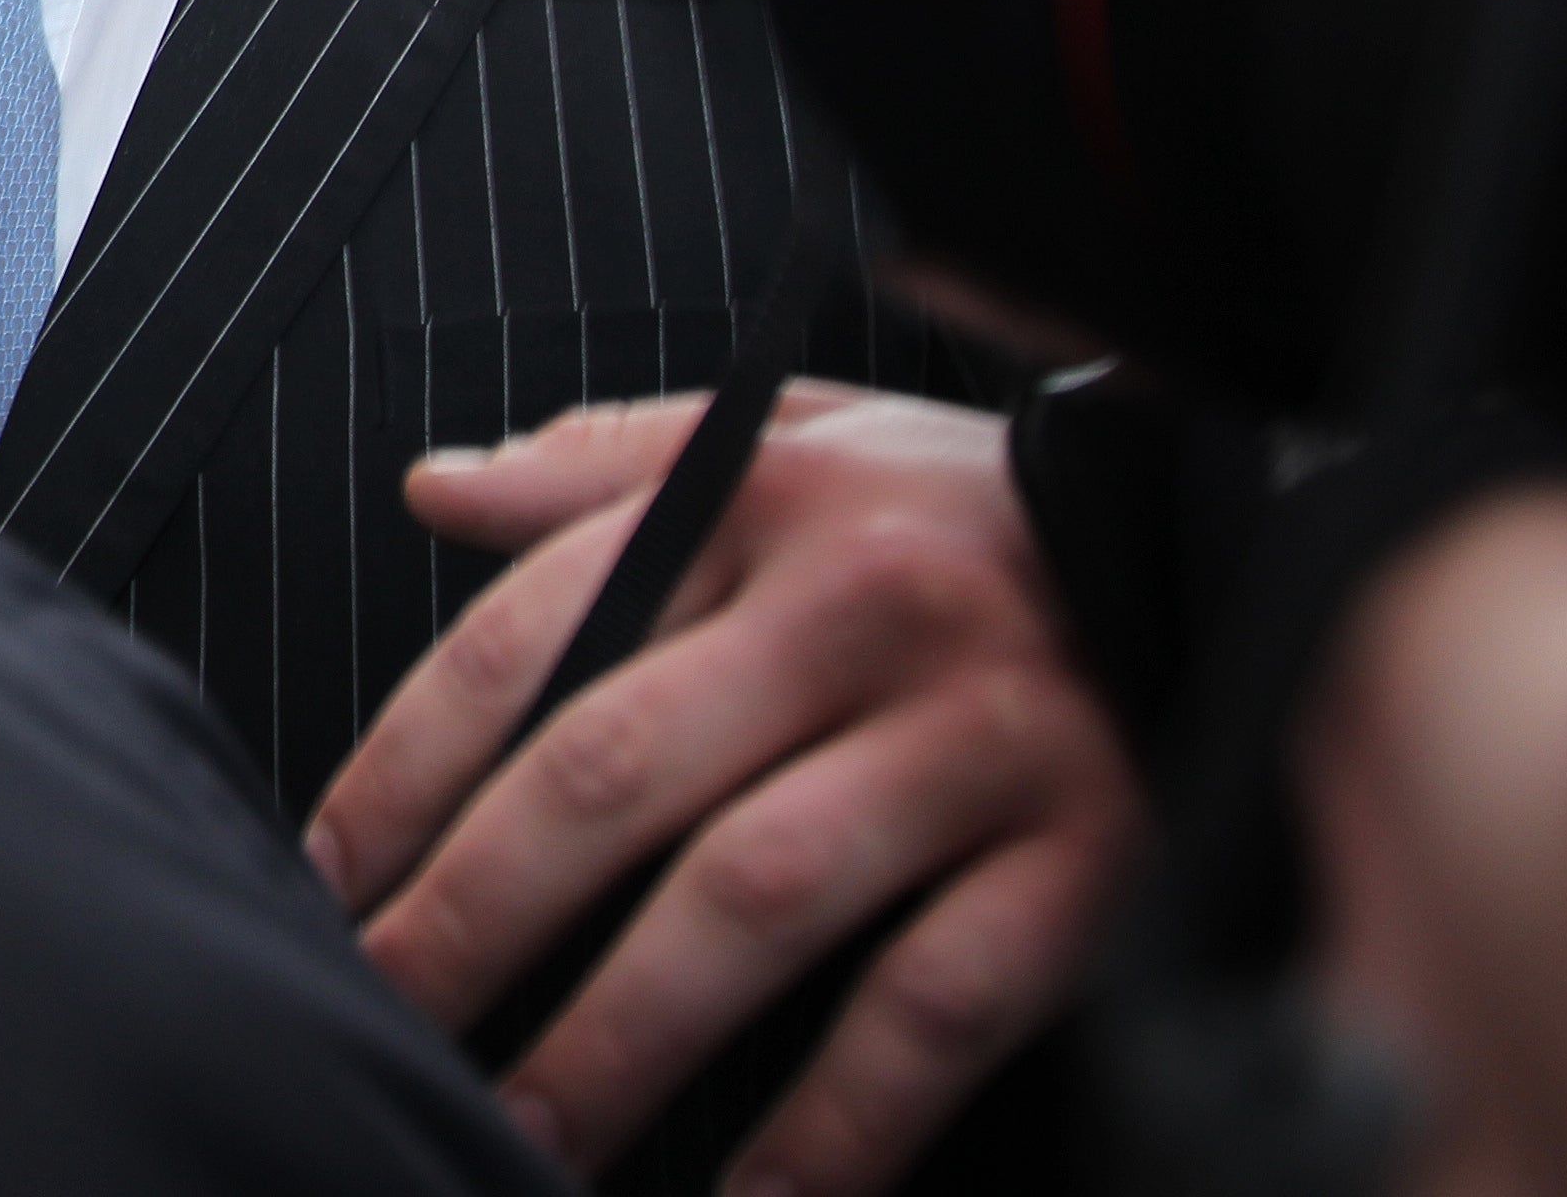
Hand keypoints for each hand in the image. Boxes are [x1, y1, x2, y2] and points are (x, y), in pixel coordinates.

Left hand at [306, 385, 1142, 1193]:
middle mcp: (860, 615)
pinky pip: (932, 1013)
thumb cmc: (971, 509)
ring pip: (752, 905)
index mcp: (759, 504)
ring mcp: (981, 742)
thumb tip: (437, 486)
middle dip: (473, 921)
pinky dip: (837, 1127)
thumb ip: (612, 466)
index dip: (406, 771)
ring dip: (617, 1038)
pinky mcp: (1092, 861)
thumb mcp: (799, 439)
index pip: (532, 639)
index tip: (325, 879)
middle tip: (385, 1022)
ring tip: (522, 1134)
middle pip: (612, 779)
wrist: (1242, 540)